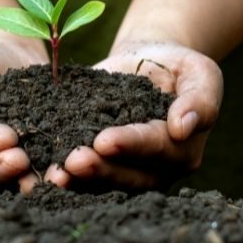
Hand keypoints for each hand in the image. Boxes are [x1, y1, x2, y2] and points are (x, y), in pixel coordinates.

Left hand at [46, 41, 222, 190]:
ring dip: (80, 180)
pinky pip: (84, 175)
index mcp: (183, 149)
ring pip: (105, 182)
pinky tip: (42, 172)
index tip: (105, 140)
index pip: (156, 148)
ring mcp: (128, 170)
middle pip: (129, 175)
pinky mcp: (101, 163)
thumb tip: (182, 127)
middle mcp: (156, 168)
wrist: (148, 60)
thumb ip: (200, 100)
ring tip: (56, 173)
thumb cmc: (178, 65)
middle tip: (74, 162)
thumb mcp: (199, 73)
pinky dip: (64, 174)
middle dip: (101, 169)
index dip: (131, 144)